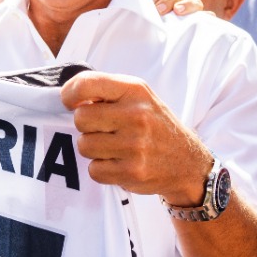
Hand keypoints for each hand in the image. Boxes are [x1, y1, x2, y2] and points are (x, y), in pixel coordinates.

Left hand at [61, 71, 211, 202]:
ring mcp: (135, 145)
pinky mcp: (132, 172)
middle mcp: (136, 115)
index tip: (72, 103)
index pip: (86, 85)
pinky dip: (102, 169)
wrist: (187, 163)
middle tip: (103, 129)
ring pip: (84, 146)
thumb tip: (69, 95)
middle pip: (81, 119)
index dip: (70, 94)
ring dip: (94, 149)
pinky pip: (94, 170)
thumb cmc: (154, 125)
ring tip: (114, 147)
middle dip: (86, 126)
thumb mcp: (139, 97)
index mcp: (135, 90)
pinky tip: (119, 163)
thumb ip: (107, 91)